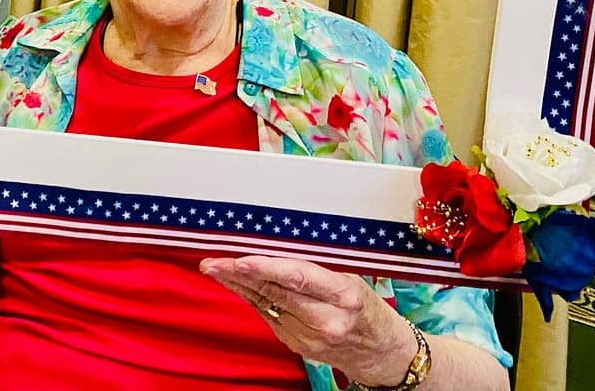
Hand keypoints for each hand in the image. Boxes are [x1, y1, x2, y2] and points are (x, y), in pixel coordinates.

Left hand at [200, 255, 417, 386]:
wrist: (381, 353)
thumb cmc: (366, 306)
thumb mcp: (351, 278)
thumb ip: (316, 264)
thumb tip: (276, 240)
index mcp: (344, 295)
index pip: (299, 278)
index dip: (267, 269)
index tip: (241, 260)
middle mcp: (326, 320)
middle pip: (276, 292)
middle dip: (240, 276)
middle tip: (213, 262)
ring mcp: (310, 337)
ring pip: (266, 304)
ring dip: (238, 285)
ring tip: (214, 268)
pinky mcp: (299, 346)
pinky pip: (269, 316)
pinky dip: (252, 298)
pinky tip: (236, 284)